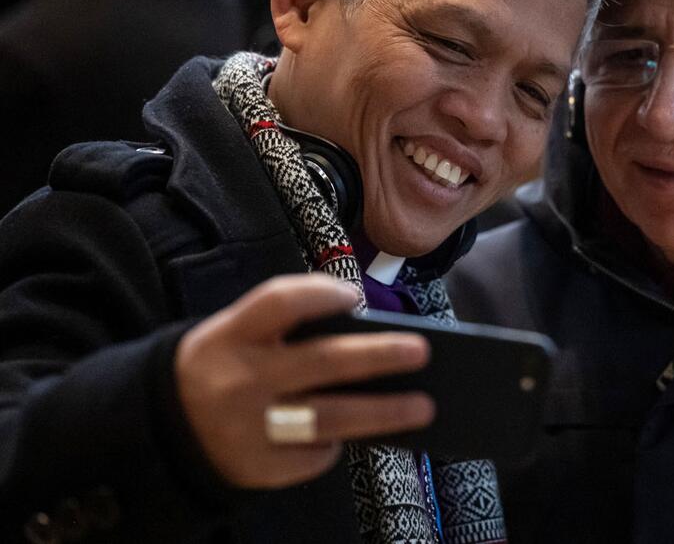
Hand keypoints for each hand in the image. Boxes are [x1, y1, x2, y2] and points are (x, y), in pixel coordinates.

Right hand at [174, 273, 434, 488]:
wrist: (162, 430)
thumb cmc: (225, 367)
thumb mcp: (237, 335)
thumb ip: (287, 329)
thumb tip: (368, 335)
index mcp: (231, 335)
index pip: (280, 302)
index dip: (321, 294)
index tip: (355, 297)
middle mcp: (240, 379)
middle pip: (322, 362)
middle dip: (379, 355)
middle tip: (421, 351)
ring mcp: (250, 428)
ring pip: (329, 418)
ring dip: (383, 413)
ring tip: (423, 406)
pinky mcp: (259, 468)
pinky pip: (314, 455)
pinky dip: (339, 442)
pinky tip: (357, 432)